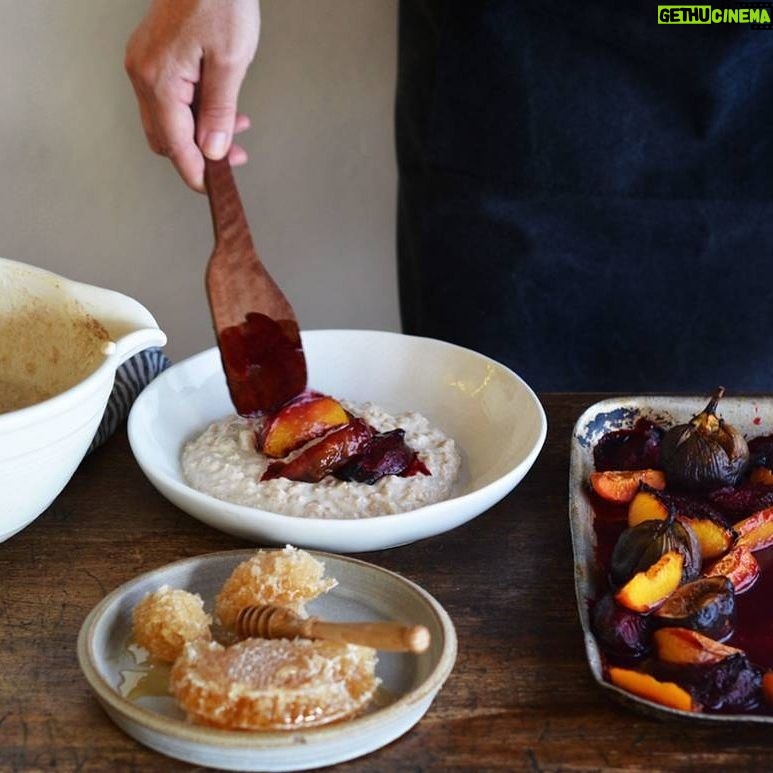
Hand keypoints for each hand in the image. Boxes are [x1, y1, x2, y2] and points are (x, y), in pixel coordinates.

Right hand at [125, 0, 260, 190]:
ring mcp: (145, 65)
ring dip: (200, 132)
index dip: (197, 174)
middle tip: (236, 157)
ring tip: (236, 128)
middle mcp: (143, 75)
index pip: (176, 147)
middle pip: (166, 138)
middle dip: (200, 154)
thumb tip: (213, 151)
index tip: (215, 190)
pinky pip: (170, 98)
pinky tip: (221, 108)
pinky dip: (194, 111)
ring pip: (168, 120)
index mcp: (158, 81)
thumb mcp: (230, 62)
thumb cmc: (220, 0)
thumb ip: (219, 112)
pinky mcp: (153, 57)